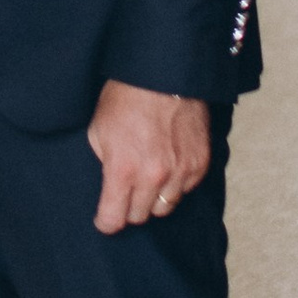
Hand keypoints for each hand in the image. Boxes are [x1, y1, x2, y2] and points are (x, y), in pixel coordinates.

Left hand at [87, 82, 212, 235]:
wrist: (163, 75)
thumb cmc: (126, 98)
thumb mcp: (97, 131)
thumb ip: (103, 164)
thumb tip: (108, 185)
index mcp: (123, 170)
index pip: (114, 219)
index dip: (106, 222)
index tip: (105, 219)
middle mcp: (153, 176)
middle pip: (139, 217)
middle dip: (128, 208)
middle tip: (125, 192)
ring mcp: (180, 171)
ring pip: (164, 207)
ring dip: (153, 198)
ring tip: (147, 179)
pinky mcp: (199, 163)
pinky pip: (185, 189)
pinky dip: (175, 184)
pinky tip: (167, 166)